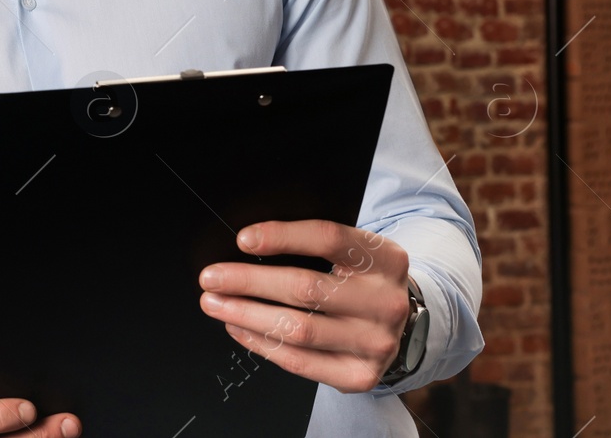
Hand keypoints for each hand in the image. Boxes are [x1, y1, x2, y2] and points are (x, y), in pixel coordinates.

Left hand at [197, 219, 411, 393]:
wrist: (400, 326)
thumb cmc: (360, 281)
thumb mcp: (353, 253)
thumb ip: (314, 246)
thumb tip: (248, 243)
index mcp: (385, 259)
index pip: (328, 239)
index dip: (282, 236)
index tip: (242, 239)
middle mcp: (385, 301)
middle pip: (306, 288)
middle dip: (248, 281)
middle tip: (211, 277)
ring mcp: (376, 342)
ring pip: (297, 329)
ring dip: (246, 315)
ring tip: (215, 303)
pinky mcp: (361, 375)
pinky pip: (299, 361)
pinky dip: (260, 344)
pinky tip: (238, 328)